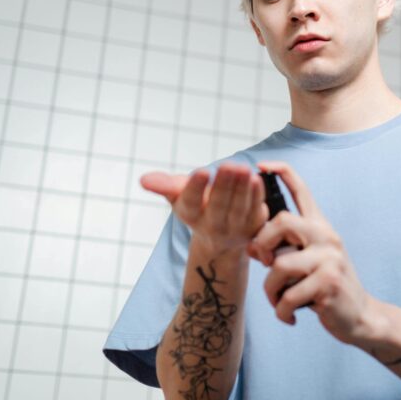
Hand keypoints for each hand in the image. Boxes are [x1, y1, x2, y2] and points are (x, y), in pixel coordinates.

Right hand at [140, 162, 267, 255]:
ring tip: (244, 169)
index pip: (191, 202)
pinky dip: (256, 196)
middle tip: (230, 165)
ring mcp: (234, 229)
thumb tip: (143, 180)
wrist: (222, 234)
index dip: (196, 187)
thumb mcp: (180, 194)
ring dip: (242, 189)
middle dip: (224, 185)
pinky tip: (257, 179)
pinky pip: (255, 210)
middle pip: (218, 206)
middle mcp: (211, 225)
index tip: (202, 171)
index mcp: (190, 214)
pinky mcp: (253, 228)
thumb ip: (164, 185)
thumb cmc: (198, 204)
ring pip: (239, 209)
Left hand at [248, 160, 375, 344]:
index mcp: (320, 226)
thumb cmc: (324, 287)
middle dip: (263, 244)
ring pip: (279, 266)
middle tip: (265, 264)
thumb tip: (251, 246)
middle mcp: (327, 236)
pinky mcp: (328, 285)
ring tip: (279, 301)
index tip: (261, 164)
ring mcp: (329, 260)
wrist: (359, 316)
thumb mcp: (306, 262)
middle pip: (281, 222)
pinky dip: (282, 311)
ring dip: (271, 291)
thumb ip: (283, 249)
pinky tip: (289, 316)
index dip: (281, 173)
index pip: (302, 190)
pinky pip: (288, 296)